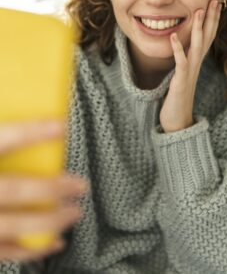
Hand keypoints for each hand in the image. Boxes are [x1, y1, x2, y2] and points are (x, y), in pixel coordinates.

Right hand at [0, 120, 88, 262]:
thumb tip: (12, 115)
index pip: (2, 139)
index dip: (34, 131)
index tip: (63, 125)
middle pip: (13, 188)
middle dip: (51, 187)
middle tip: (80, 184)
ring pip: (11, 225)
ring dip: (49, 222)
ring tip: (75, 213)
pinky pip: (1, 251)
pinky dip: (30, 249)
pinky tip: (54, 243)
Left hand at [159, 0, 221, 132]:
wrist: (177, 121)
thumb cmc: (178, 98)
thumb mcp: (183, 75)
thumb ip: (184, 61)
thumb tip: (183, 48)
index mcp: (197, 62)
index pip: (208, 37)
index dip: (212, 20)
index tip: (215, 3)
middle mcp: (196, 65)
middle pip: (207, 38)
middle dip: (210, 19)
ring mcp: (190, 73)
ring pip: (197, 46)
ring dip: (198, 28)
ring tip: (198, 10)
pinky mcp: (180, 81)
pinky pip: (180, 62)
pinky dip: (177, 49)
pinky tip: (173, 36)